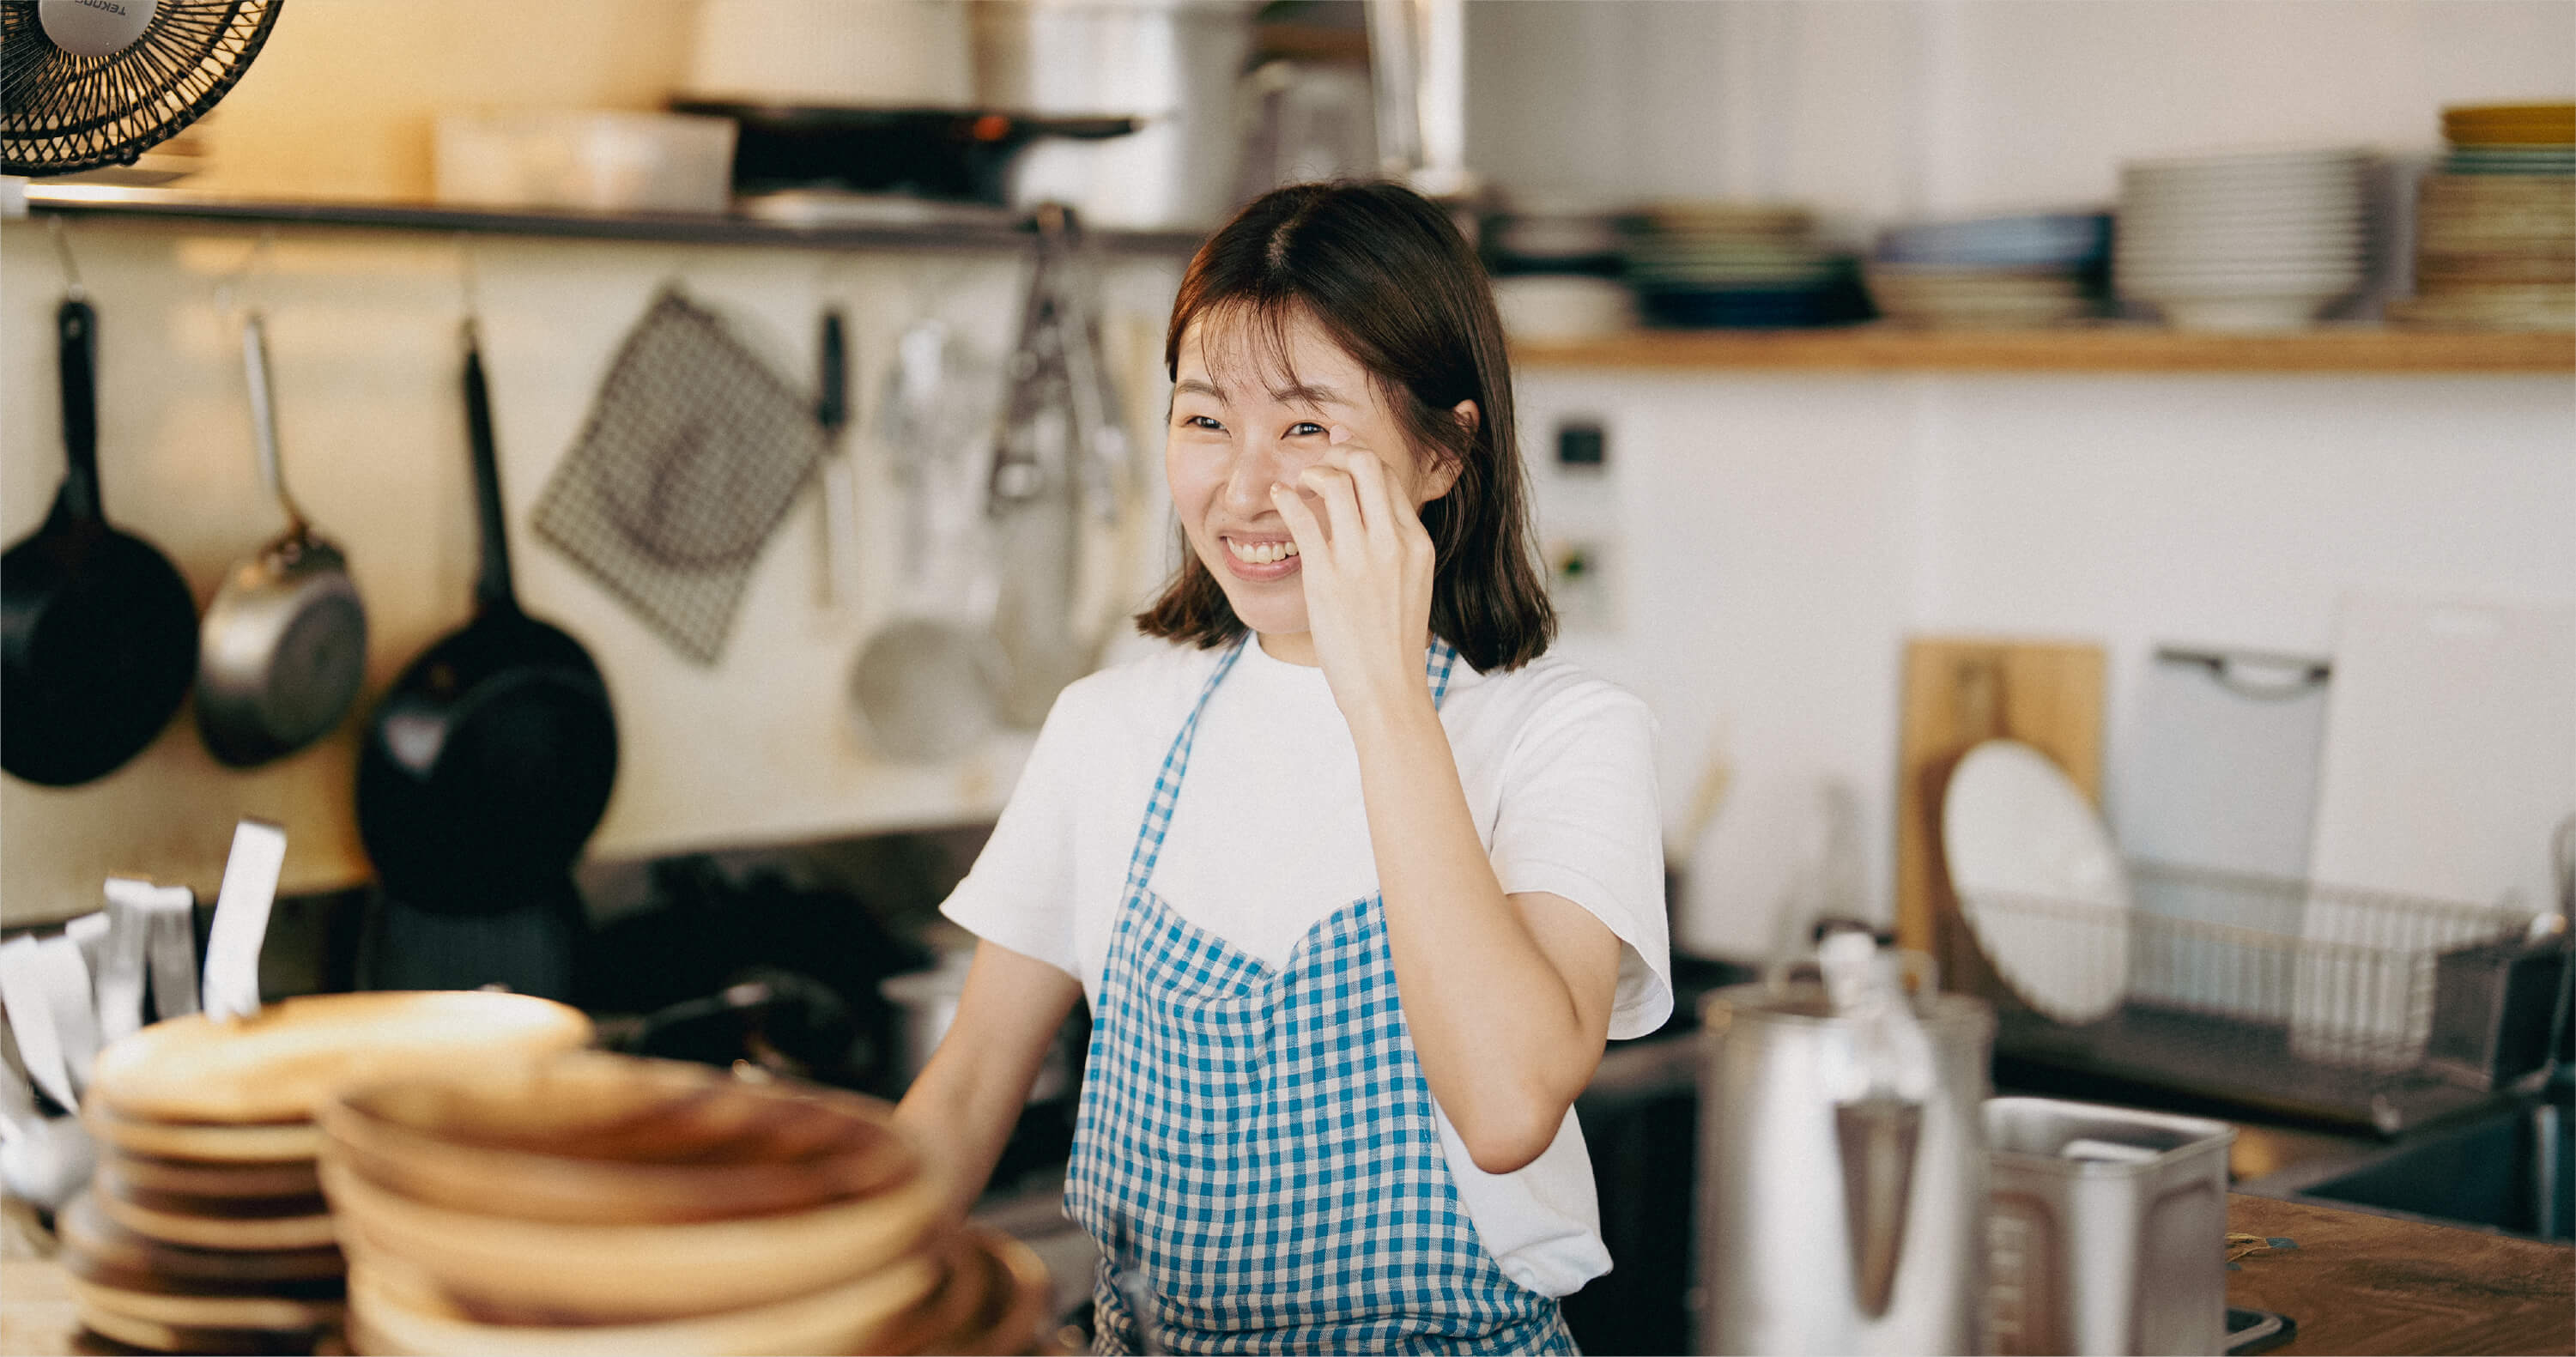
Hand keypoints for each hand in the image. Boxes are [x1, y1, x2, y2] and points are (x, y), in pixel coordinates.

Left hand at [1267, 430, 1437, 727]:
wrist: (1387, 689)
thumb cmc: (1392, 642)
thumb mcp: (1411, 584)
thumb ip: (1395, 545)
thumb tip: (1372, 513)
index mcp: (1416, 544)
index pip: (1389, 478)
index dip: (1360, 457)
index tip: (1340, 455)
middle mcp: (1392, 544)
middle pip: (1367, 465)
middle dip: (1338, 452)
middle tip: (1319, 462)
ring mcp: (1359, 559)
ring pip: (1336, 482)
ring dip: (1312, 471)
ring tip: (1300, 482)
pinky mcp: (1326, 577)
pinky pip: (1302, 517)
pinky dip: (1286, 497)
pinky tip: (1278, 496)